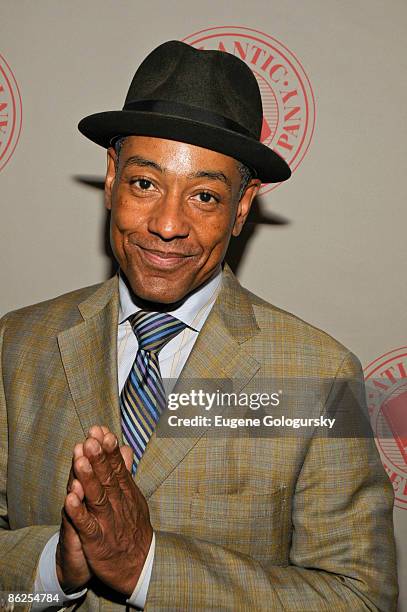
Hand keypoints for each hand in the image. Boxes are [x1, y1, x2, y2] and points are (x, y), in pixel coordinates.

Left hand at [64, 429, 152, 595]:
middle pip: (108, 479)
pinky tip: (70, 498)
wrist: (140, 567)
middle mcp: (118, 505)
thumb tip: (126, 447)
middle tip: (90, 438)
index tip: (101, 431)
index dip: (109, 450)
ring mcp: (108, 523)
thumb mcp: (134, 497)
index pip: (117, 467)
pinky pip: (87, 525)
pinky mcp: (97, 541)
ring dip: (89, 479)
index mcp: (126, 493)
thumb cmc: (134, 528)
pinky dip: (79, 512)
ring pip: (98, 498)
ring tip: (80, 460)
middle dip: (99, 458)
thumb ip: (125, 471)